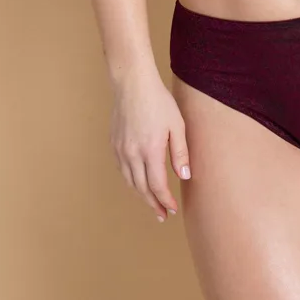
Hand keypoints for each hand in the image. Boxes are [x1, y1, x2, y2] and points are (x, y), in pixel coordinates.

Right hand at [109, 71, 190, 222]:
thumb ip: (180, 153)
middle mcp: (132, 154)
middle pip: (142, 188)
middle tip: (161, 215)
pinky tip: (138, 182)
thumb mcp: (177, 125)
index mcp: (151, 150)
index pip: (157, 186)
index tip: (172, 209)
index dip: (165, 200)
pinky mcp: (115, 144)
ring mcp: (121, 150)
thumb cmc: (158, 102)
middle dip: (153, 204)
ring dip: (141, 195)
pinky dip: (131, 181)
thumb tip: (184, 176)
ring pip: (130, 181)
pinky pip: (122, 169)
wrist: (132, 84)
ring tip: (151, 203)